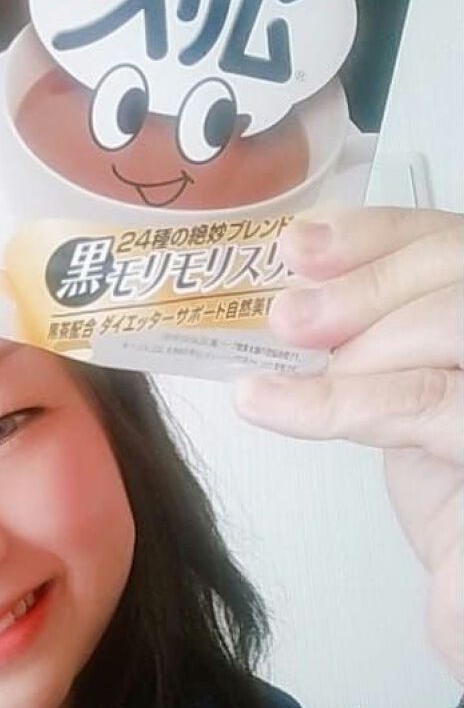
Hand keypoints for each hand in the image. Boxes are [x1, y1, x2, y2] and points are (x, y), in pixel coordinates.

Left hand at [234, 207, 463, 682]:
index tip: (297, 245)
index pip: (449, 242)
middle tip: (285, 318)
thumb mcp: (396, 382)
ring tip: (276, 379)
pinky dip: (331, 400)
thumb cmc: (443, 475)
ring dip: (350, 347)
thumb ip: (365, 333)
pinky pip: (420, 402)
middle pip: (455, 266)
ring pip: (447, 326)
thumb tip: (285, 293)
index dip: (376, 232)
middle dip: (359, 285)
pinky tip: (263, 402)